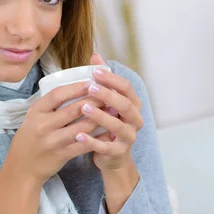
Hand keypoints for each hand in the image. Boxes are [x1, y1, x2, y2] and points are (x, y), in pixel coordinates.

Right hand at [1, 81, 102, 183]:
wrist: (22, 167)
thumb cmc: (31, 137)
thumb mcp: (34, 117)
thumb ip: (51, 105)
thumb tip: (77, 86)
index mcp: (36, 112)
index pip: (57, 94)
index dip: (76, 87)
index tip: (92, 82)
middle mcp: (43, 125)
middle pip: (73, 109)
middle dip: (94, 101)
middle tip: (109, 94)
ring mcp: (53, 142)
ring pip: (82, 127)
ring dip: (100, 118)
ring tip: (112, 110)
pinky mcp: (62, 155)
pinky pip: (84, 144)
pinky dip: (98, 137)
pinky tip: (109, 131)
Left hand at [75, 53, 143, 171]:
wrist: (113, 157)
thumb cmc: (109, 123)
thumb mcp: (109, 102)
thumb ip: (104, 80)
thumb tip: (95, 55)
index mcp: (133, 105)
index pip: (126, 88)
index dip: (112, 79)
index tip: (95, 71)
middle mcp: (135, 120)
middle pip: (125, 105)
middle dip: (107, 95)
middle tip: (89, 86)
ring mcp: (129, 137)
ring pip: (117, 125)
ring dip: (100, 116)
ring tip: (83, 107)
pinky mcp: (118, 152)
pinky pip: (106, 146)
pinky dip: (92, 141)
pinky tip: (78, 135)